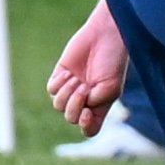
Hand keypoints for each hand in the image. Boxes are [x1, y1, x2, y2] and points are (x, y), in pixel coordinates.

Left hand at [47, 0, 127, 133]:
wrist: (104, 35)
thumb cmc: (113, 61)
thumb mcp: (112, 86)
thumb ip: (97, 102)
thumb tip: (80, 107)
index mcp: (100, 105)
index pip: (90, 129)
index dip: (86, 126)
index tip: (88, 112)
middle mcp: (85, 100)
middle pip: (71, 118)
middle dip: (74, 105)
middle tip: (83, 88)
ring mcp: (72, 89)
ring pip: (58, 105)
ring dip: (67, 93)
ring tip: (76, 79)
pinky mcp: (60, 76)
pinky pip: (51, 90)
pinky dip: (59, 83)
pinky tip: (68, 73)